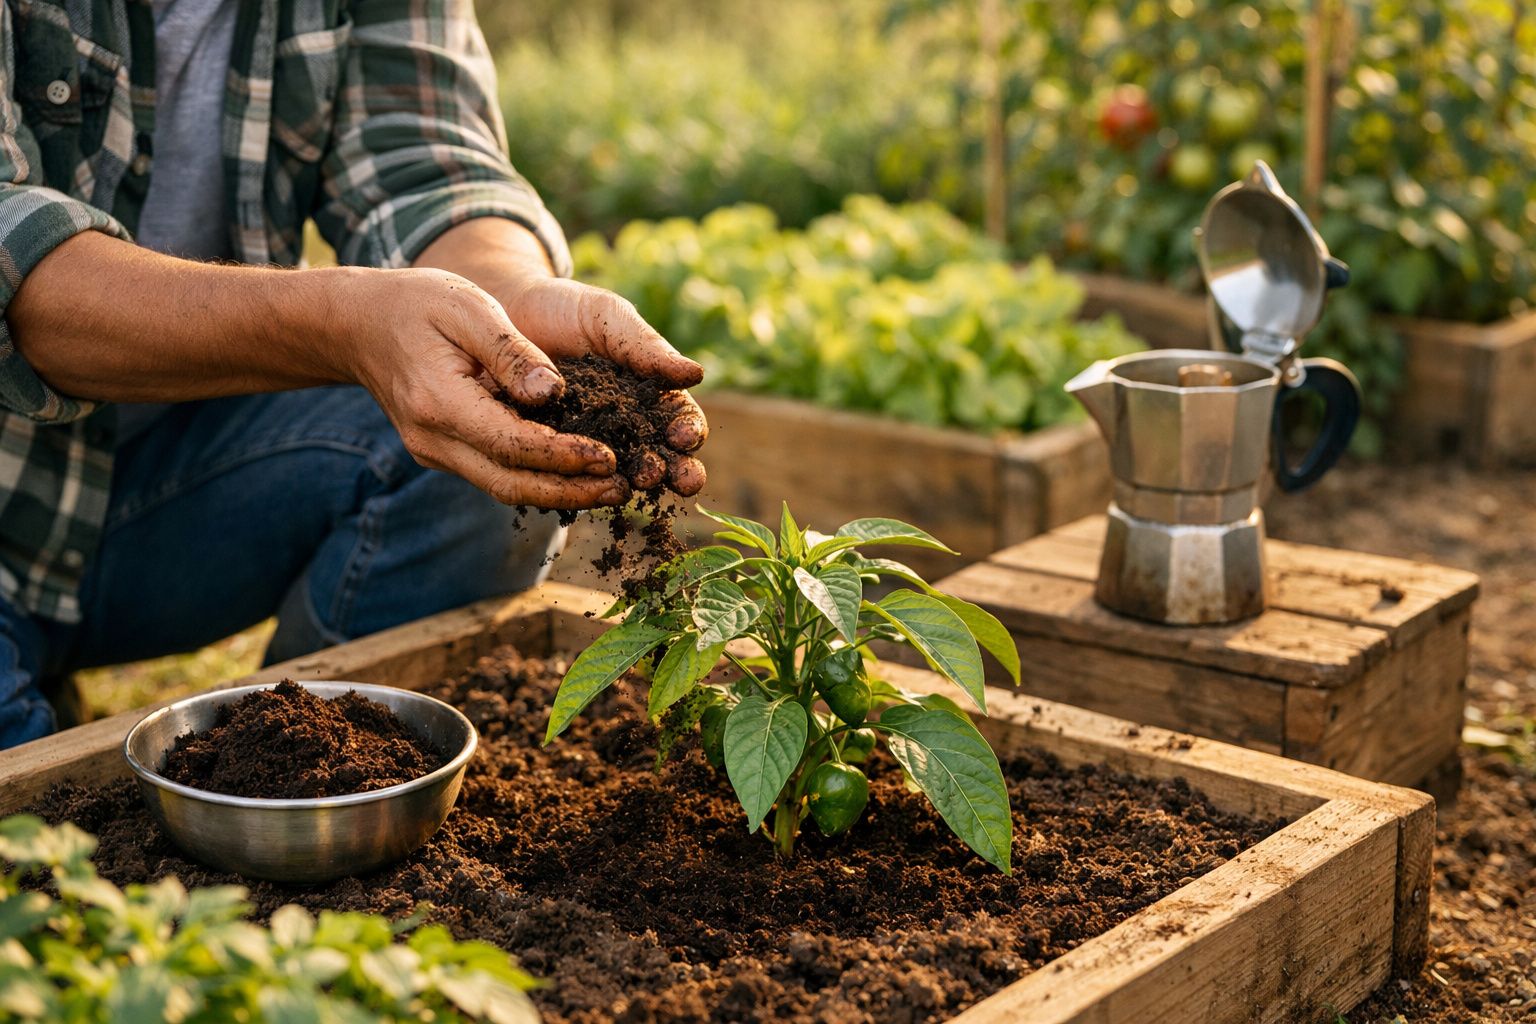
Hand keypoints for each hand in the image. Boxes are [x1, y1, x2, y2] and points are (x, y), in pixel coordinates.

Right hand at [336, 267, 631, 509]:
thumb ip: (511, 351)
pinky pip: (496, 475)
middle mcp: (434, 440)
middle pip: (511, 483)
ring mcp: (435, 453)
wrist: (360, 325)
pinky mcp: (444, 454)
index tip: (609, 457)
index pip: (512, 445)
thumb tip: (552, 392)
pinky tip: (579, 474)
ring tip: (612, 487)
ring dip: (560, 493)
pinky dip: (538, 478)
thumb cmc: (418, 303)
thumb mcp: (468, 307)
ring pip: (504, 487)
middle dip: (571, 491)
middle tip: (623, 488)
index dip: (564, 456)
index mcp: (440, 403)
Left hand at [500, 275, 708, 495]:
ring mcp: (588, 443)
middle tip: (673, 476)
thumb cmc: (564, 308)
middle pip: (660, 455)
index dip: (688, 429)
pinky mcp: (551, 454)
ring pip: (620, 472)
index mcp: (649, 393)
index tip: (685, 435)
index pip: (679, 418)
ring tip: (638, 482)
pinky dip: (580, 484)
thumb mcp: (608, 318)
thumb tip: (696, 374)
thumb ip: (646, 346)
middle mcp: (625, 425)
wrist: (504, 311)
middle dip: (672, 470)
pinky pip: (568, 474)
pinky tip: (588, 488)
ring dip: (634, 482)